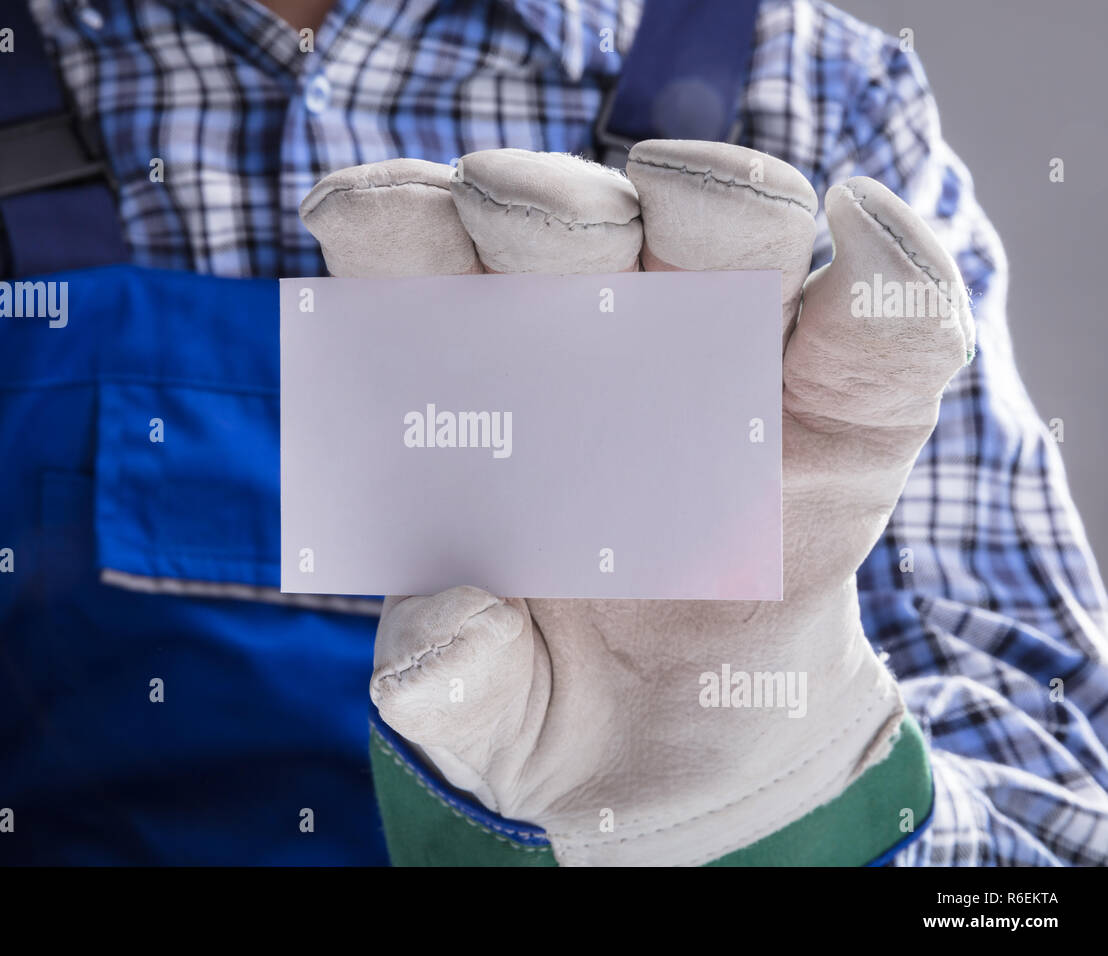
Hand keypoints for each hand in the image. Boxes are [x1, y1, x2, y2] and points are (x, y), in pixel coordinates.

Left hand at [300, 142, 972, 864]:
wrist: (681, 751)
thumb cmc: (550, 697)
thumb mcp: (488, 717)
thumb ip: (451, 688)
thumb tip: (432, 659)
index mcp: (477, 392)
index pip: (421, 270)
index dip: (389, 226)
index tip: (357, 215)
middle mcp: (601, 346)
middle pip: (580, 222)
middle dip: (545, 202)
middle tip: (512, 209)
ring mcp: (736, 364)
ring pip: (735, 231)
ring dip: (711, 198)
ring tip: (685, 191)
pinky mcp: (852, 412)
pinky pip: (887, 324)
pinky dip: (893, 273)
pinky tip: (867, 237)